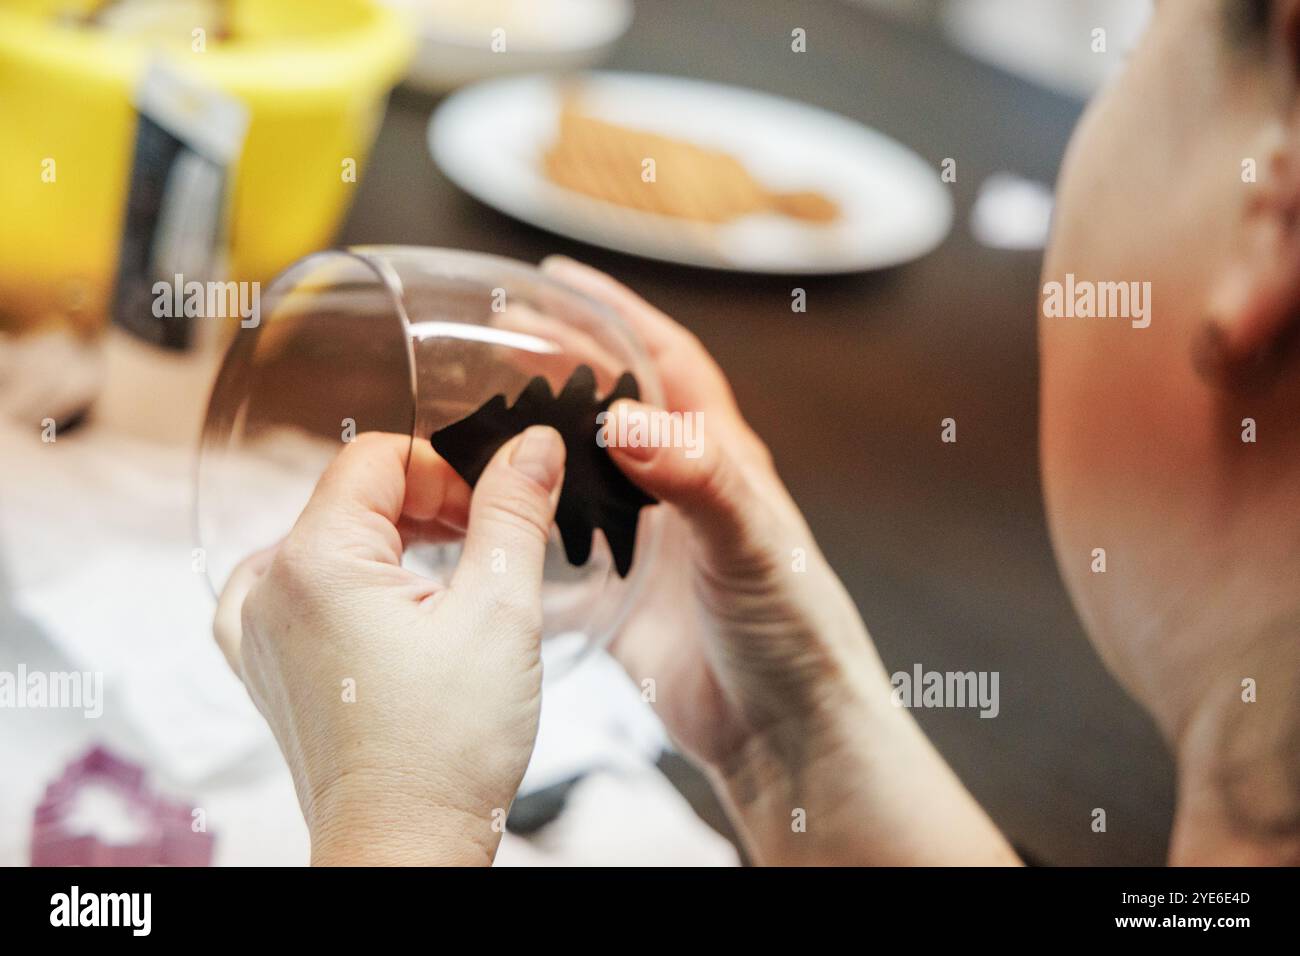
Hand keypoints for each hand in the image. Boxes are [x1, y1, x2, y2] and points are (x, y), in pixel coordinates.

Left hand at [213, 427, 564, 864]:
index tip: (493, 512)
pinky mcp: (268, 667)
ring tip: (454, 590)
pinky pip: (302, 589)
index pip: (377, 457)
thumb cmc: (448, 746)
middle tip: (488, 549)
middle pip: (355, 497)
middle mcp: (267, 587)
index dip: (446, 470)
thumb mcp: (500, 610)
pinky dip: (355, 585)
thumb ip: (513, 510)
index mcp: (313, 560)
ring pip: (334, 541)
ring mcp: (258, 631)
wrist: (405, 848)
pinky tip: (393, 615)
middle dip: (429, 507)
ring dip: (398, 546)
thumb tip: (532, 443)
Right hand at [542, 257, 1017, 864]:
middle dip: (557, 367)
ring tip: (470, 418)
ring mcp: (650, 540)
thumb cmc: (794, 634)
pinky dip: (525, 522)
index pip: (667, 359)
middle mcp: (682, 488)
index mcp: (721, 457)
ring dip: (535, 442)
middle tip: (488, 344)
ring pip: (580, 470)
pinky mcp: (622, 592)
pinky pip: (562, 542)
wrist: (784, 735)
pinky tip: (482, 515)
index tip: (557, 278)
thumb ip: (698, 477)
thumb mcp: (754, 543)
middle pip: (612, 406)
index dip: (616, 312)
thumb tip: (626, 422)